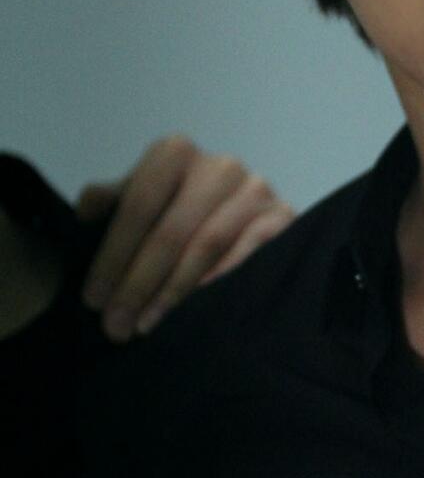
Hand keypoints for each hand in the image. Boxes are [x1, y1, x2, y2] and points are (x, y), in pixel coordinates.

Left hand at [78, 136, 294, 339]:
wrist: (248, 218)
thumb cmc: (183, 211)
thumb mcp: (143, 199)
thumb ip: (114, 201)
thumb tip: (85, 212)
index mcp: (176, 152)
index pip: (137, 205)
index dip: (111, 255)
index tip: (93, 298)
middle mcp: (219, 165)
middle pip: (169, 232)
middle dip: (137, 283)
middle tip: (116, 324)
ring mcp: (256, 190)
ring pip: (205, 247)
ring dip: (171, 292)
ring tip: (146, 324)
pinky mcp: (283, 218)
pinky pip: (246, 257)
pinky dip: (217, 285)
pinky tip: (195, 312)